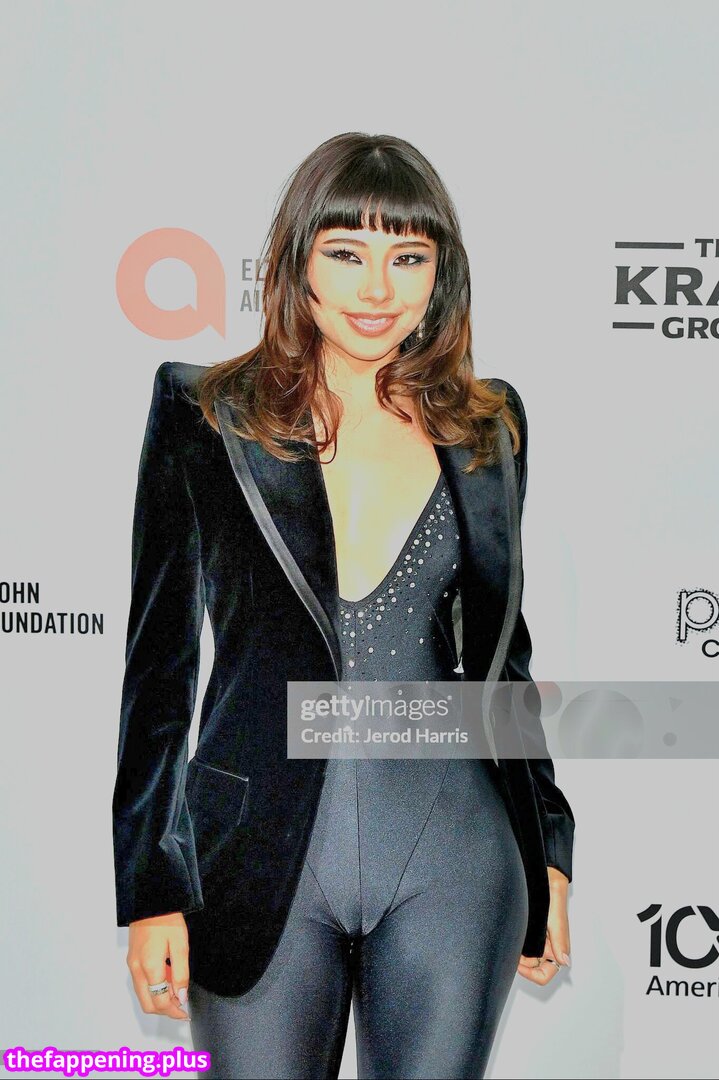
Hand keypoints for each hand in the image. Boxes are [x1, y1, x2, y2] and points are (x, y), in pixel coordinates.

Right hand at [127, 911, 189, 1018]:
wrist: (150, 901)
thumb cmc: (167, 920)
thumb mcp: (180, 945)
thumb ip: (181, 973)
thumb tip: (182, 997)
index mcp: (149, 967)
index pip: (160, 1001)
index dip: (174, 1011)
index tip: (186, 1012)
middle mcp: (136, 969)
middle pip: (148, 1004)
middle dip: (165, 1010)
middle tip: (182, 1007)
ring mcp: (132, 965)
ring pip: (143, 995)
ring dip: (159, 999)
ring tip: (177, 989)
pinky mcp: (131, 960)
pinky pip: (141, 983)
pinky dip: (153, 988)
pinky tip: (167, 978)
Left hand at [517, 866, 570, 983]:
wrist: (544, 873)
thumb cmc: (552, 891)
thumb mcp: (556, 914)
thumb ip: (560, 936)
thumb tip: (564, 960)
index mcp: (557, 946)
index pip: (546, 973)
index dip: (533, 974)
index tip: (519, 964)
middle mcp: (547, 945)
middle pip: (533, 969)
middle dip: (521, 967)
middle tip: (510, 954)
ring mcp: (538, 938)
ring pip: (526, 958)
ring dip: (516, 957)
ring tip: (507, 945)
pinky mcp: (529, 929)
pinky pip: (521, 945)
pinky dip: (514, 947)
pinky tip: (508, 940)